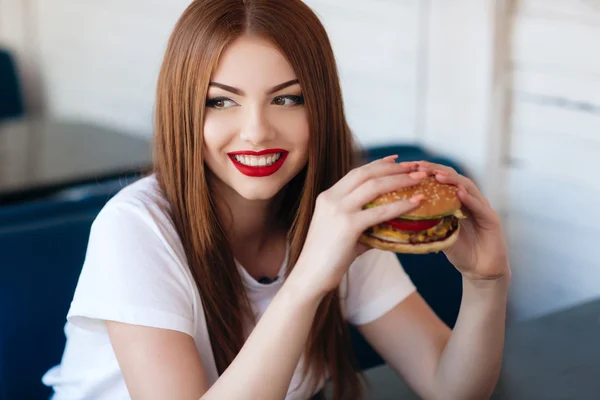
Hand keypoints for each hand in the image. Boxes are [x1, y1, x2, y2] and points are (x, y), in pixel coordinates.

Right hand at [290, 156, 425, 297]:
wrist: (310, 275)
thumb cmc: (328, 258)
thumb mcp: (343, 233)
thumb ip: (363, 223)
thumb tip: (388, 223)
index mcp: (328, 197)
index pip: (356, 173)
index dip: (378, 164)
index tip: (396, 160)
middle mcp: (332, 198)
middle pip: (367, 173)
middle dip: (393, 168)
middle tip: (414, 166)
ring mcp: (339, 210)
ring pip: (374, 186)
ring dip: (400, 180)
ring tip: (419, 179)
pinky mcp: (348, 225)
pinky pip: (380, 211)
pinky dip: (400, 205)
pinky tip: (416, 202)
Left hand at [403, 161, 509, 281]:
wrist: (480, 272)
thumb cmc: (460, 252)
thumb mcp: (439, 235)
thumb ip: (427, 224)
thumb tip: (401, 216)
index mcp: (457, 201)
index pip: (441, 181)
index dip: (427, 172)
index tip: (409, 167)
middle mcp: (471, 200)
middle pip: (454, 178)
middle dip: (437, 170)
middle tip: (420, 166)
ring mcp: (483, 208)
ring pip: (468, 188)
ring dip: (452, 180)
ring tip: (437, 175)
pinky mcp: (492, 220)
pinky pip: (480, 207)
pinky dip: (470, 199)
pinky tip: (459, 193)